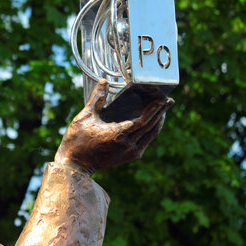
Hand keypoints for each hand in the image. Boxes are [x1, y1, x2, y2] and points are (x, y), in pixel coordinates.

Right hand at [55, 79, 173, 174]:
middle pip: (151, 126)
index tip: (163, 99)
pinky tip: (153, 123)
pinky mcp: (130, 156)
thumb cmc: (77, 139)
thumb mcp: (85, 117)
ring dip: (158, 122)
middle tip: (169, 101)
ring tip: (163, 110)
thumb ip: (96, 99)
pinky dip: (151, 131)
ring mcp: (130, 152)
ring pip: (150, 135)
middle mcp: (127, 145)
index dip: (155, 109)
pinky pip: (146, 141)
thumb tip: (103, 81)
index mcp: (118, 134)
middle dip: (161, 112)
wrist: (76, 164)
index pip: (143, 120)